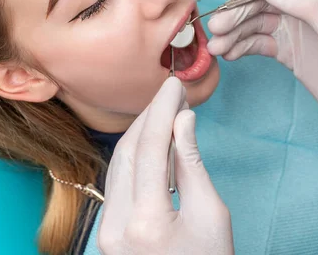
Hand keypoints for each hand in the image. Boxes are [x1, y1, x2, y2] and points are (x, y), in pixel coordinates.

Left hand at [98, 77, 233, 253]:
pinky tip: (152, 141)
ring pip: (119, 164)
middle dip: (149, 116)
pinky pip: (118, 182)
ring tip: (165, 110)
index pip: (151, 148)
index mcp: (146, 222)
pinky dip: (135, 156)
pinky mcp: (107, 232)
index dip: (163, 110)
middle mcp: (115, 225)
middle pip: (128, 151)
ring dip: (141, 133)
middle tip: (172, 92)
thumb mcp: (212, 214)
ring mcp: (106, 230)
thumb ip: (192, 165)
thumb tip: (183, 121)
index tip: (175, 85)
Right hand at [207, 0, 317, 153]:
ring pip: (258, 21)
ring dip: (235, 30)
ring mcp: (299, 29)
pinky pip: (260, 42)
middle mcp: (310, 4)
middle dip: (238, 9)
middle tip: (217, 28)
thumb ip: (306, 4)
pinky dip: (243, 46)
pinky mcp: (292, 53)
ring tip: (216, 46)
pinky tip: (229, 55)